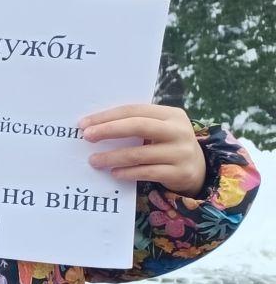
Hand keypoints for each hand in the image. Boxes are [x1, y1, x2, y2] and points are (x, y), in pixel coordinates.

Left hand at [81, 104, 205, 193]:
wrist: (198, 168)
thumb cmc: (166, 144)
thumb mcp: (158, 129)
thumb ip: (135, 124)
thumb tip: (94, 126)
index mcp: (171, 114)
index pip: (134, 110)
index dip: (107, 116)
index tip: (84, 124)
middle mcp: (179, 131)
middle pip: (138, 126)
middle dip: (109, 130)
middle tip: (87, 137)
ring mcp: (182, 152)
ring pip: (139, 153)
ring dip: (112, 157)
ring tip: (94, 160)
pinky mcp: (181, 173)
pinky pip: (147, 172)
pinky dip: (127, 172)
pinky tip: (113, 173)